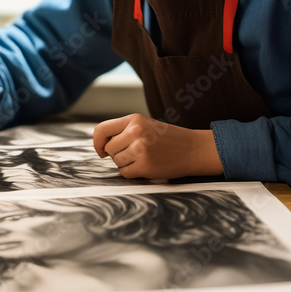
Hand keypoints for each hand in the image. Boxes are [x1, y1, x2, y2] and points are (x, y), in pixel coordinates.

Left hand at [93, 114, 222, 179]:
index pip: (102, 129)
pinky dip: (132, 172)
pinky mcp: (145, 165)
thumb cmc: (167, 138)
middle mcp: (136, 132)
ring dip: (126, 163)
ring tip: (143, 157)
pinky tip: (146, 165)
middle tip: (134, 153)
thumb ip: (124, 130)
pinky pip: (125, 173)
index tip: (101, 150)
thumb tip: (101, 145)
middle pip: (109, 149)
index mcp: (134, 119)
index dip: (97, 142)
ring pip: (117, 161)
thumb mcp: (145, 124)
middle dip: (117, 154)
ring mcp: (140, 149)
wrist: (193, 149)